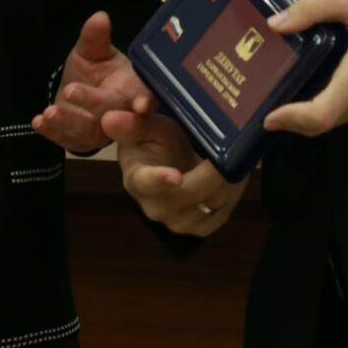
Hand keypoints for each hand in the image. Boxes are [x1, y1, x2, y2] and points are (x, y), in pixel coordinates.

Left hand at [31, 12, 152, 152]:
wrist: (77, 94)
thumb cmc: (96, 70)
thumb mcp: (94, 51)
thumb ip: (96, 37)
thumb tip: (99, 17)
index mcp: (134, 90)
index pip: (144, 97)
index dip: (144, 101)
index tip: (140, 104)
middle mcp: (121, 115)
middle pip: (114, 113)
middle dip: (95, 104)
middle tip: (71, 91)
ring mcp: (101, 133)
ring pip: (88, 132)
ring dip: (68, 123)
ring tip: (50, 113)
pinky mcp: (80, 142)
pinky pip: (66, 139)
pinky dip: (52, 131)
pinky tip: (39, 122)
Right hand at [102, 106, 244, 235]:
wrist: (165, 164)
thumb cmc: (152, 141)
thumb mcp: (143, 126)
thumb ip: (130, 124)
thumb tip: (111, 119)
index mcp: (137, 180)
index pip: (147, 182)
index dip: (161, 179)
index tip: (176, 176)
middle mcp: (155, 207)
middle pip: (191, 192)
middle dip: (214, 171)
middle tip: (231, 148)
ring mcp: (179, 222)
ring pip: (212, 202)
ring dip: (228, 179)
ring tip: (235, 156)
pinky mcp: (200, 228)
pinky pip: (224, 211)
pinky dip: (233, 192)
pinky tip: (234, 172)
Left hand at [262, 0, 347, 137]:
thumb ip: (313, 9)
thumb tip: (276, 23)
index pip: (321, 116)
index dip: (292, 120)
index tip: (270, 118)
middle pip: (328, 121)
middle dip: (299, 119)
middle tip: (274, 108)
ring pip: (345, 116)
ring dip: (321, 110)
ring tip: (298, 93)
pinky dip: (342, 102)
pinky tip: (333, 82)